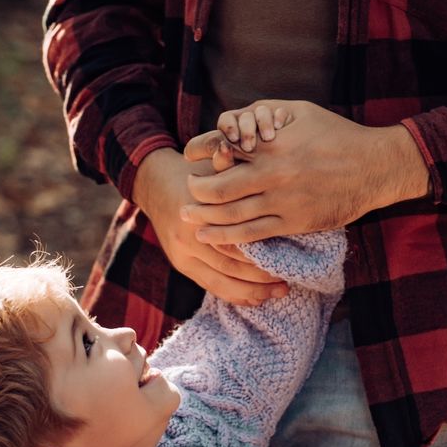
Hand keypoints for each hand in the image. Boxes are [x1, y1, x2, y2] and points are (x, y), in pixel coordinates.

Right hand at [132, 147, 288, 304]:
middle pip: (231, 265)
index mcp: (197, 214)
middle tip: (289, 282)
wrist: (156, 186)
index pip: (235, 239)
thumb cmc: (193, 174)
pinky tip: (257, 299)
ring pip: (221, 282)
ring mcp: (182, 255)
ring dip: (252, 291)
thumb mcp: (208, 167)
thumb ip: (223, 163)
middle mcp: (188, 238)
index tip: (290, 256)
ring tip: (279, 292)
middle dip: (262, 277)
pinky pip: (211, 286)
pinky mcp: (182, 264)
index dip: (262, 251)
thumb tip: (231, 147)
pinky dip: (235, 295)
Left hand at [181, 100, 429, 243]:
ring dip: (204, 219)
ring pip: (230, 216)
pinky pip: (252, 235)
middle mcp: (272, 173)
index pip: (221, 148)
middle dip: (196, 191)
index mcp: (271, 143)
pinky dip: (227, 238)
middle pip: (218, 188)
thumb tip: (237, 120)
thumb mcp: (301, 111)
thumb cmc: (336, 135)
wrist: (373, 168)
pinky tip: (211, 237)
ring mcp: (282, 202)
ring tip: (189, 217)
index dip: (198, 153)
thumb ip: (266, 112)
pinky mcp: (293, 223)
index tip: (188, 157)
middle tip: (187, 192)